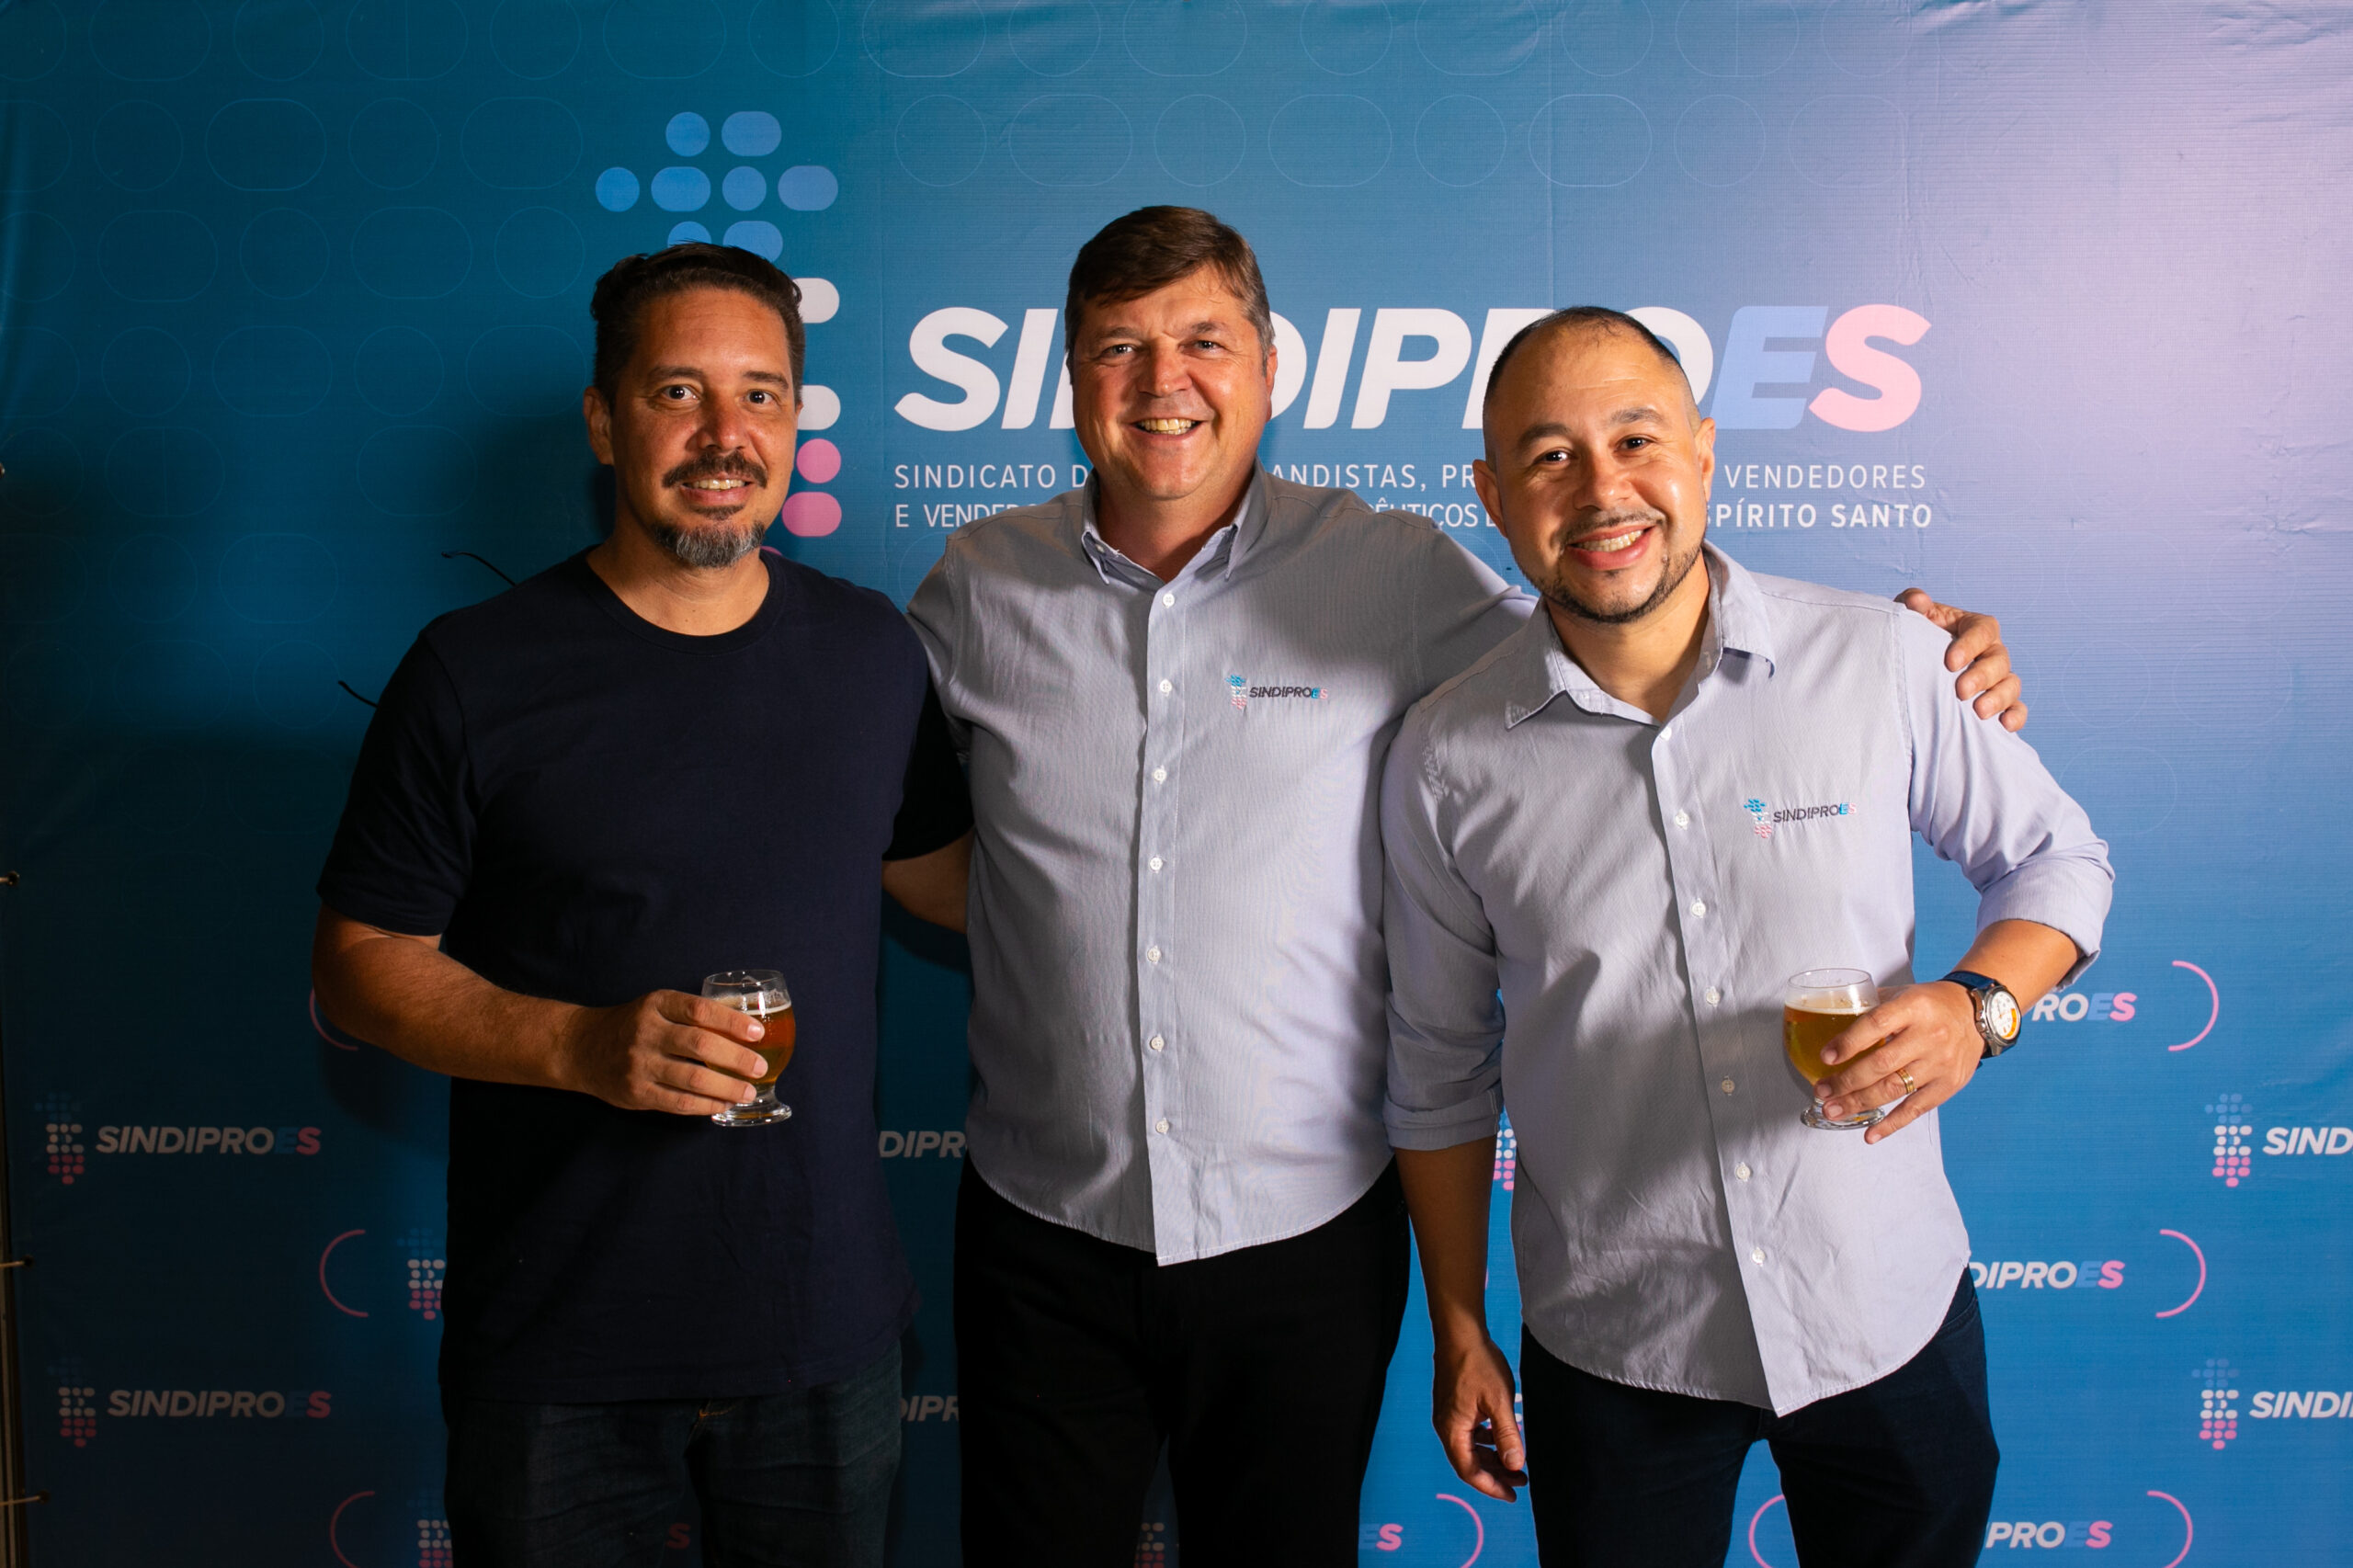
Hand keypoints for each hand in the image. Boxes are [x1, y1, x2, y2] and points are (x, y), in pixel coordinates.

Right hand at [559, 991, 769, 1115]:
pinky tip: (723, 1104)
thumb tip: (745, 1028)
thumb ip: (692, 1014)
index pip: (701, 1010)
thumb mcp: (657, 1006)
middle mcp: (647, 1032)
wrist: (581, 1047)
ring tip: (747, 1091)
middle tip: (760, 1067)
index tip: (758, 1033)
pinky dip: (706, 1105)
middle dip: (737, 1058)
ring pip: (693, 1078)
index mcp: (657, 1004)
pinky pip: (679, 1102)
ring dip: (727, 1087)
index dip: (733, 1021)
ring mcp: (639, 1064)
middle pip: (700, 1045)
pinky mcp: (636, 1093)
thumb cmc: (632, 1024)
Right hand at [1431, 1332, 1527, 1502]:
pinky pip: (1468, 1432)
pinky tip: (1501, 1436)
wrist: (1460, 1333)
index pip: (1469, 1471)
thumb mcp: (1500, 1402)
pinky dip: (1485, 1440)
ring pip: (1469, 1447)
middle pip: (1468, 1462)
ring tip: (1515, 1462)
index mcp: (1452, 1430)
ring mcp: (1448, 1415)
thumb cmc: (1478, 1364)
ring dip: (1491, 1458)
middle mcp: (1446, 1426)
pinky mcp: (1453, 1404)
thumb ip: (1507, 1436)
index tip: (1513, 1494)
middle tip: (1520, 1481)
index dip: (1491, 1486)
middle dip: (1494, 1475)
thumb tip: (1515, 1465)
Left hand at [1813, 982, 1983, 1143]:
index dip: (1848, 1043)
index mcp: (1913, 1008)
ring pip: (1894, 1088)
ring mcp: (1940, 1063)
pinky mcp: (1948, 1085)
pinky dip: (1891, 1124)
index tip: (1825, 1057)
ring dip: (1859, 1103)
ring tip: (1833, 1110)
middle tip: (1822, 1091)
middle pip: (1881, 1064)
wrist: (1976, 1014)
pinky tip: (1870, 1134)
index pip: (1875, 1025)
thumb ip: (1869, 1006)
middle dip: (1846, 1081)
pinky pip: (1916, 1109)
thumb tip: (1828, 1020)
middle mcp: (1928, 1036)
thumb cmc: (1931, 1004)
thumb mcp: (1902, 994)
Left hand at [1895, 589, 2025, 730]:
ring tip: (1979, 712)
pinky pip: (2017, 708)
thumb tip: (1918, 600)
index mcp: (1975, 627)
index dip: (1970, 645)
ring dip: (1998, 698)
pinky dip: (2015, 716)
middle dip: (1981, 676)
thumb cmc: (1917, 636)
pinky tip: (2004, 726)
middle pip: (1998, 660)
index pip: (1983, 630)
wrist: (1915, 664)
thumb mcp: (1912, 618)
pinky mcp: (2000, 702)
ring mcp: (1998, 677)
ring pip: (2011, 685)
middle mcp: (1991, 651)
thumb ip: (1913, 604)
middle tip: (1961, 692)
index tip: (1950, 662)